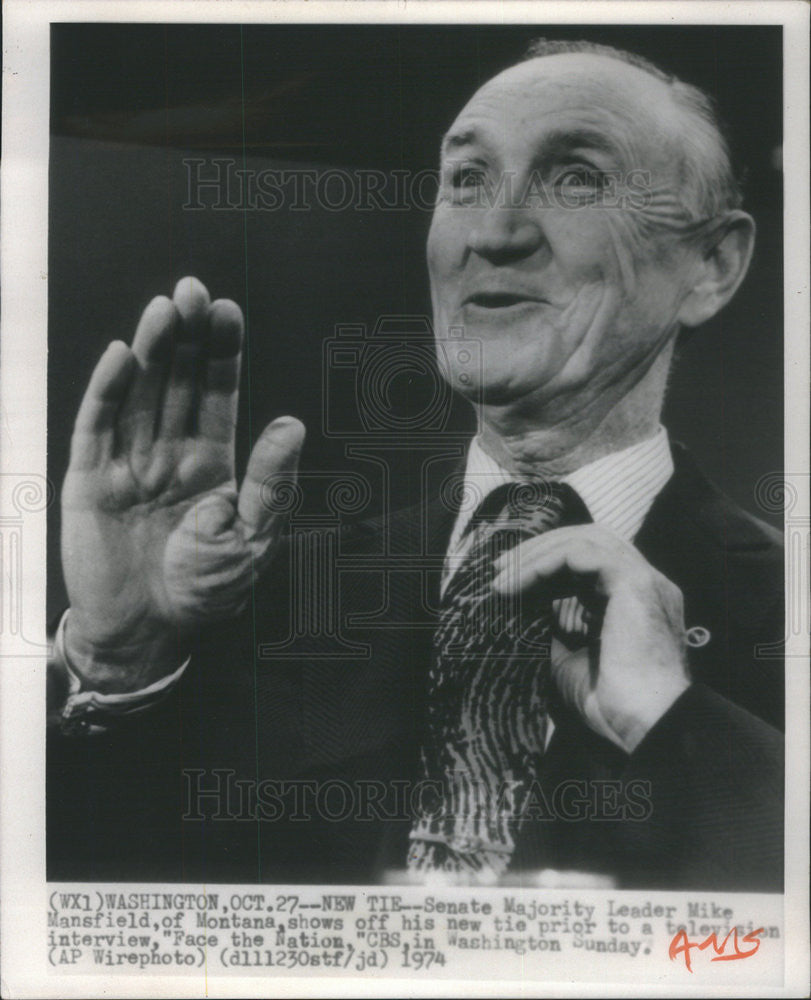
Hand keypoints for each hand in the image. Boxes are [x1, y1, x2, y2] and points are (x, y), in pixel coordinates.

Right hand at [61, 277, 304, 691]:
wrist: (150, 632)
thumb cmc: (205, 588)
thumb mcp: (251, 537)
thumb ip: (270, 483)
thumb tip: (291, 424)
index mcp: (212, 461)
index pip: (217, 395)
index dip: (221, 354)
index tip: (228, 311)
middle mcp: (170, 452)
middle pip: (177, 383)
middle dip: (186, 337)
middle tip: (193, 290)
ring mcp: (129, 462)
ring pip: (141, 395)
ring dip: (151, 350)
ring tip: (165, 308)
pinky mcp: (91, 480)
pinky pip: (98, 429)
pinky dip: (107, 391)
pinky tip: (121, 356)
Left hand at [492, 525, 689, 752]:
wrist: (644, 723)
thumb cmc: (612, 702)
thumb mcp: (569, 658)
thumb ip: (552, 629)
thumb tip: (522, 609)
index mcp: (635, 601)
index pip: (590, 561)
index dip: (548, 564)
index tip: (509, 581)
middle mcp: (645, 583)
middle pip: (589, 540)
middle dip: (541, 549)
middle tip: (500, 569)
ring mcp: (644, 579)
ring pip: (585, 539)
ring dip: (539, 553)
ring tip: (503, 576)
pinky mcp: (633, 582)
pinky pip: (582, 554)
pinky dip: (546, 563)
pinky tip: (519, 583)